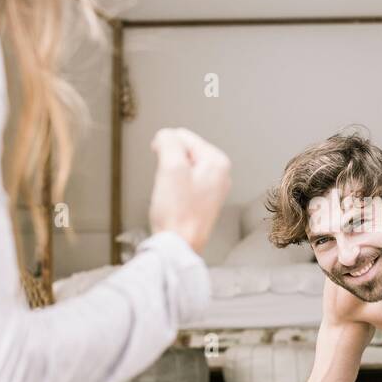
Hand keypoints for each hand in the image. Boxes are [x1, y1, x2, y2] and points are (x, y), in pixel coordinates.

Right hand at [148, 127, 231, 253]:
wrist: (179, 245)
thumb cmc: (178, 213)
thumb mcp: (171, 167)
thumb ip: (168, 142)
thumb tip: (165, 136)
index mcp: (217, 162)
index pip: (183, 136)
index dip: (165, 148)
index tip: (161, 166)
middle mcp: (220, 174)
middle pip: (183, 152)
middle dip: (169, 164)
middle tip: (167, 184)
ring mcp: (213, 189)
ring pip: (181, 168)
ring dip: (170, 177)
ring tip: (171, 196)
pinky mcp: (204, 201)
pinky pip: (183, 184)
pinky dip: (173, 189)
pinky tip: (173, 203)